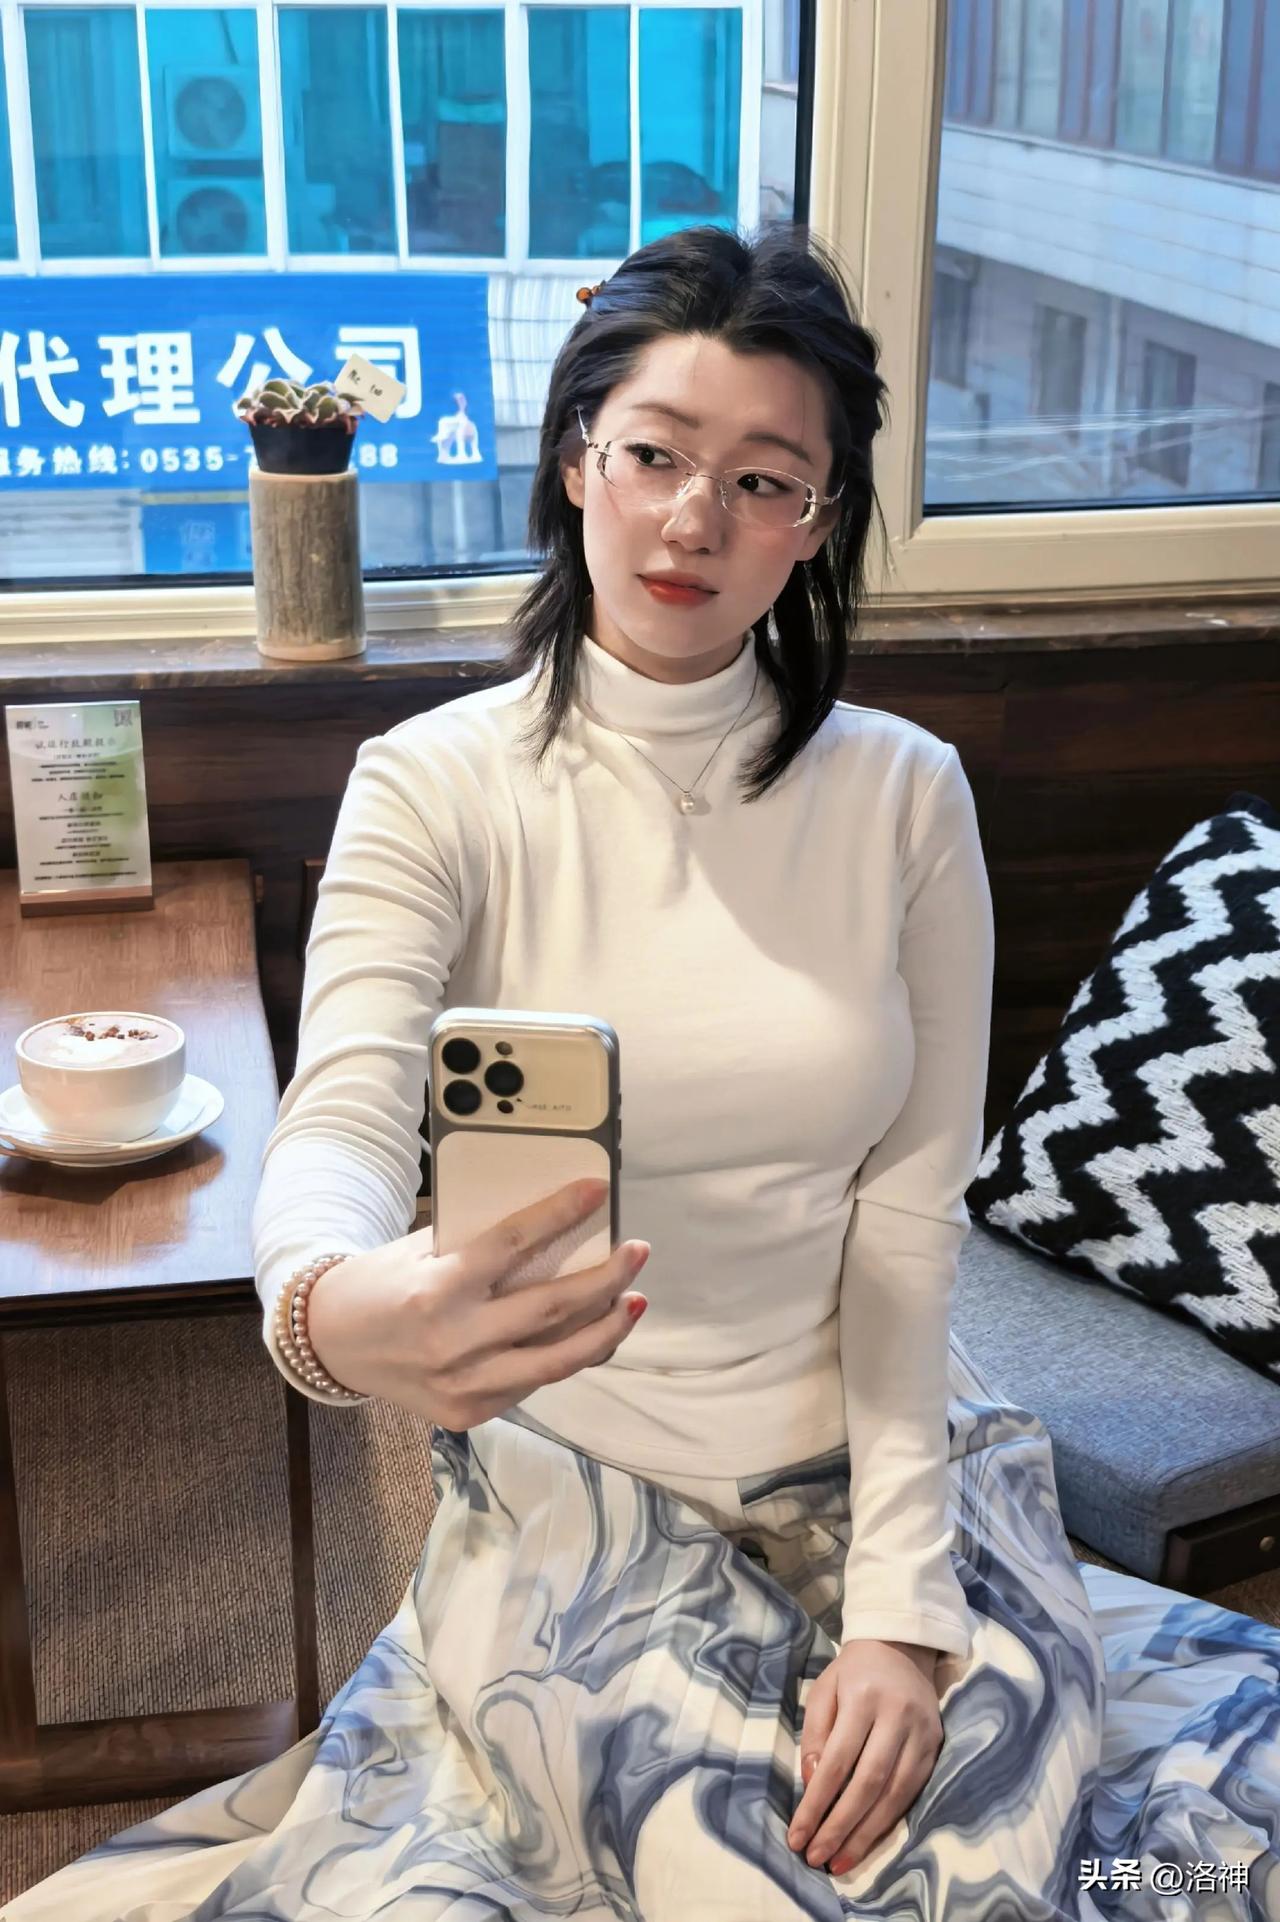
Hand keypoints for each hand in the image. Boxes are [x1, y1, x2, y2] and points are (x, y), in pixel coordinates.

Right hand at [303, 1177, 649, 1425]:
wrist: (330, 1343)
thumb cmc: (382, 1282)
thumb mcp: (423, 1250)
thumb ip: (480, 1247)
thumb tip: (553, 1228)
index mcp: (438, 1289)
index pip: (513, 1244)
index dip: (560, 1214)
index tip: (597, 1191)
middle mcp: (453, 1341)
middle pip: (551, 1308)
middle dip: (606, 1278)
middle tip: (637, 1252)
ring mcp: (463, 1384)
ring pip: (557, 1361)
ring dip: (606, 1330)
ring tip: (634, 1302)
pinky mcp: (469, 1413)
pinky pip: (533, 1384)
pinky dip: (566, 1357)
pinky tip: (592, 1334)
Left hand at [787, 1640, 941, 1876]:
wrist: (902, 1648)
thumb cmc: (853, 1673)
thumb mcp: (824, 1690)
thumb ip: (815, 1734)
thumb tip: (812, 1782)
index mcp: (864, 1697)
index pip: (838, 1761)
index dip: (817, 1803)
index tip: (798, 1836)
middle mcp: (898, 1716)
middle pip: (868, 1783)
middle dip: (840, 1827)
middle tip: (817, 1858)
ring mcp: (922, 1733)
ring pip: (895, 1795)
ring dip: (866, 1835)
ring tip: (839, 1862)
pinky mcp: (936, 1748)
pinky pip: (912, 1793)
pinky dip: (888, 1821)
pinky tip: (867, 1840)